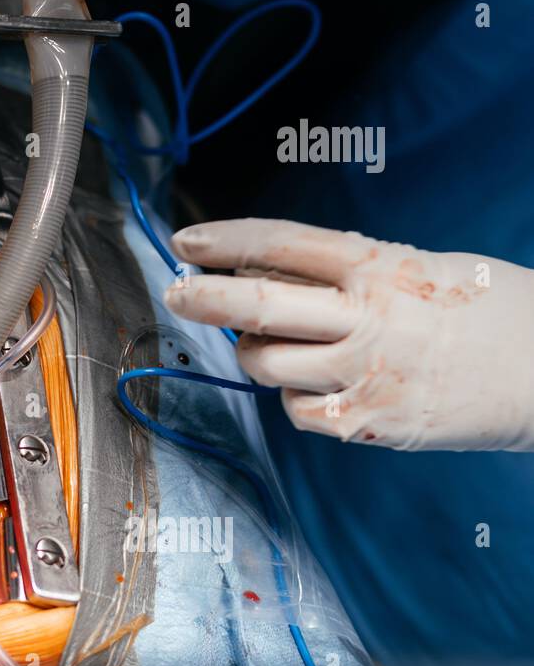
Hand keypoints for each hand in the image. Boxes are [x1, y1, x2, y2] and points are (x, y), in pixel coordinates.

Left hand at [163, 219, 533, 451]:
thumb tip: (268, 272)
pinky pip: (298, 411)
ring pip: (266, 364)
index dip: (225, 241)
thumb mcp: (420, 267)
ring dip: (256, 353)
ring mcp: (364, 375)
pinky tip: (324, 383)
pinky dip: (297, 397)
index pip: (282, 244)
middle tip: (176, 292)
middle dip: (202, 298)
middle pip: (257, 306)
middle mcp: (366, 319)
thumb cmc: (490, 312)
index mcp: (380, 267)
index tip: (185, 242)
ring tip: (282, 344)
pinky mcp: (369, 424)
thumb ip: (347, 270)